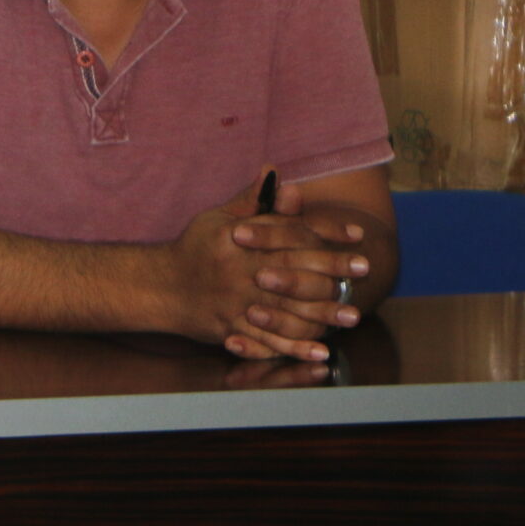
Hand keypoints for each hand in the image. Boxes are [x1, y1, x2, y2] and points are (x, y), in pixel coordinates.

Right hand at [172, 172, 369, 361]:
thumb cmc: (194, 249)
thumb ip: (252, 201)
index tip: (356, 235)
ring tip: (352, 316)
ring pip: (284, 309)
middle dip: (330, 269)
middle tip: (364, 269)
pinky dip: (294, 349)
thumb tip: (274, 171)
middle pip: (291, 269)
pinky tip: (320, 354)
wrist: (159, 287)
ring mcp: (235, 303)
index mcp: (238, 240)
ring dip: (321, 315)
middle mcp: (238, 271)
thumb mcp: (218, 219)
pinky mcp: (231, 329)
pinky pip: (267, 343)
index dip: (324, 233)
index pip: (288, 233)